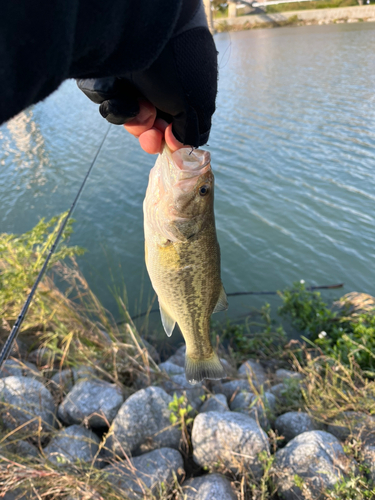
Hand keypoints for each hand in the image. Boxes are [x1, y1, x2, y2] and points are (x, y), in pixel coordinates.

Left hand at [77, 0, 216, 153]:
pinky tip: (123, 92)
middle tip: (150, 136)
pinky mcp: (107, 75)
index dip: (169, 138)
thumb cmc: (179, 65)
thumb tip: (180, 147)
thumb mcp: (197, 104)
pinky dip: (113, 101)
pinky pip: (104, 98)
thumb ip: (192, 132)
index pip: (173, 124)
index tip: (167, 144)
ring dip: (133, 118)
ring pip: (125, 114)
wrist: (146, 28)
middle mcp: (156, 86)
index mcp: (181, 92)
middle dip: (148, 134)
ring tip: (141, 105)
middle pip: (146, 124)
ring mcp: (131, 80)